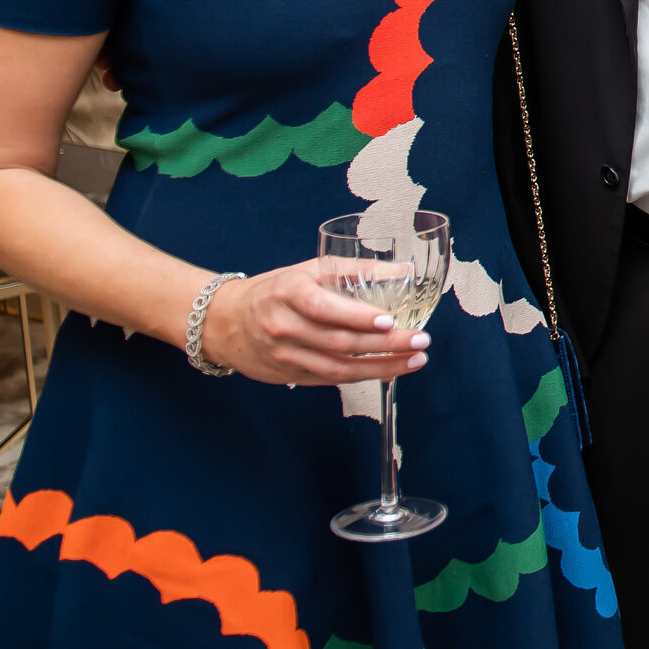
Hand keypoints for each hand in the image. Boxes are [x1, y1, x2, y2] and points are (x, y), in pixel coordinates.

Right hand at [197, 262, 430, 385]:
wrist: (227, 321)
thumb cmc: (277, 290)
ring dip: (382, 367)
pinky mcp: (290, 375)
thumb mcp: (310, 270)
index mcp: (288, 293)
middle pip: (339, 342)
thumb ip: (356, 270)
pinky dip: (364, 376)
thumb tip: (404, 269)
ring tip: (416, 360)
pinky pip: (332, 379)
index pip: (323, 308)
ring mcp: (285, 355)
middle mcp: (283, 326)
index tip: (389, 319)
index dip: (356, 316)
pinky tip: (391, 370)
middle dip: (385, 344)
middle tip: (421, 341)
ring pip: (338, 368)